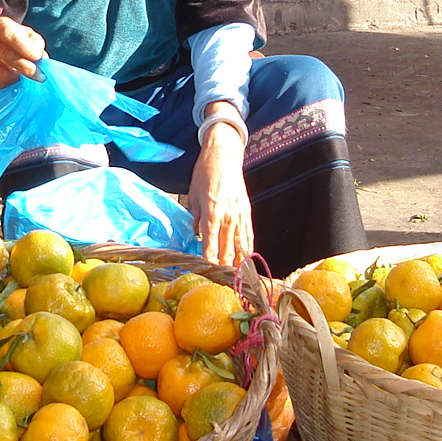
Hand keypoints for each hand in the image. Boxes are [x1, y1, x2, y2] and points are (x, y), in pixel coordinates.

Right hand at [0, 16, 45, 88]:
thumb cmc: (18, 39)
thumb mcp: (29, 36)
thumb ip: (36, 45)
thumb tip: (41, 59)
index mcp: (0, 25)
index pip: (9, 34)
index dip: (24, 47)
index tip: (37, 57)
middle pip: (7, 55)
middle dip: (26, 68)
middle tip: (40, 76)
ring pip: (3, 73)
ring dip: (20, 79)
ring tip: (30, 79)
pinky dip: (12, 85)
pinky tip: (19, 82)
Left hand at [188, 120, 252, 268]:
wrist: (224, 156)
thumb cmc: (204, 174)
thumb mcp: (192, 196)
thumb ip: (195, 218)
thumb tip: (196, 235)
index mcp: (211, 214)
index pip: (210, 246)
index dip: (208, 263)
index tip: (205, 275)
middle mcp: (227, 217)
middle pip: (227, 251)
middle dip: (223, 269)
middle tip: (219, 284)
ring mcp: (240, 215)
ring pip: (240, 247)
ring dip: (237, 264)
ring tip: (235, 280)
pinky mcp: (247, 212)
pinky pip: (249, 236)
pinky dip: (247, 251)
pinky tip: (246, 262)